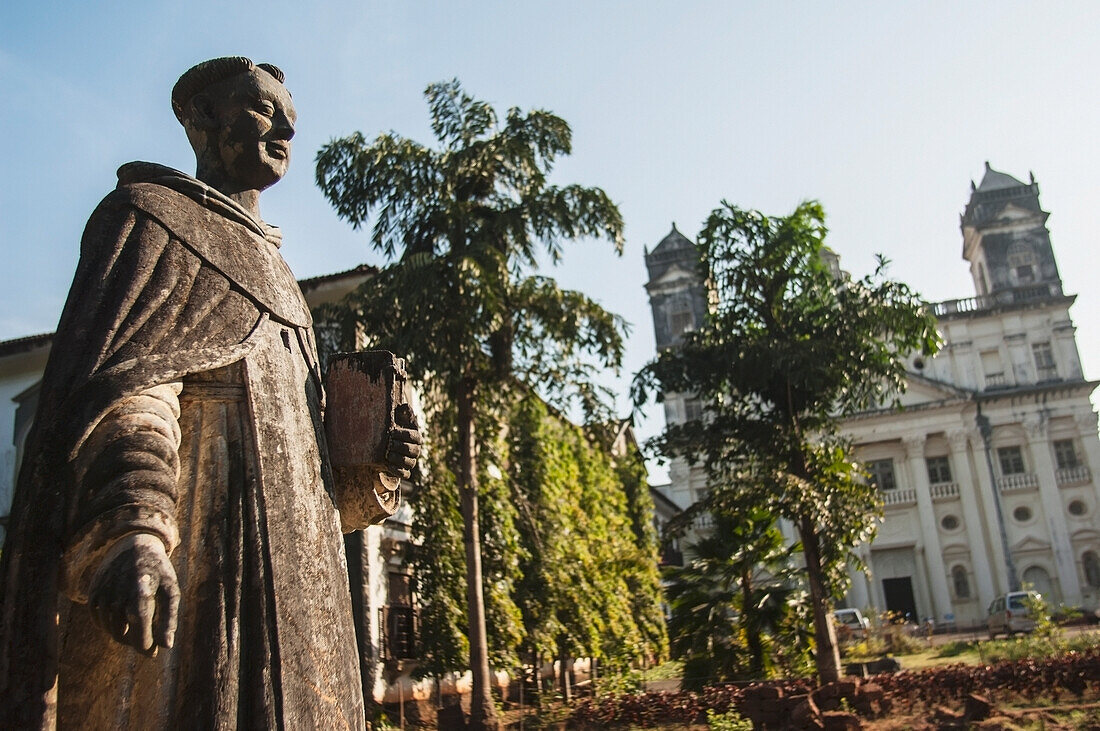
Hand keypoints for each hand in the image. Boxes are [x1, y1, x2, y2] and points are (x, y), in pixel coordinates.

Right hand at [88, 533, 179, 653]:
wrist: (132, 546)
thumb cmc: (157, 572)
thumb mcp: (171, 590)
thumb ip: (170, 619)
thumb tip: (167, 646)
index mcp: (140, 592)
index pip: (139, 630)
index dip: (145, 645)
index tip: (153, 652)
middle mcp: (117, 594)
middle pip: (123, 635)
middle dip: (136, 642)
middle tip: (149, 640)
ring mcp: (102, 596)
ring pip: (112, 631)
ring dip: (126, 634)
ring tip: (140, 621)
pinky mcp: (92, 597)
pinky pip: (101, 623)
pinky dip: (114, 625)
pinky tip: (125, 613)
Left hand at [384, 403, 421, 479]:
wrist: (384, 446)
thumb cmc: (393, 430)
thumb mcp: (397, 420)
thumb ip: (402, 413)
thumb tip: (404, 406)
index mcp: (416, 437)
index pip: (414, 436)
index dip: (404, 434)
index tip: (392, 431)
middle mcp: (415, 450)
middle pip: (411, 450)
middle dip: (400, 446)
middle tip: (388, 443)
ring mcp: (410, 462)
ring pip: (409, 462)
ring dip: (398, 458)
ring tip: (387, 454)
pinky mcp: (404, 472)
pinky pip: (405, 474)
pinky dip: (397, 471)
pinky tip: (388, 465)